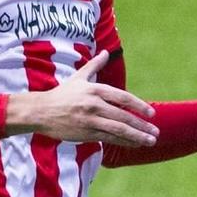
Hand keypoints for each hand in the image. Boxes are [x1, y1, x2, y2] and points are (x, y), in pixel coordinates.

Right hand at [3, 50, 158, 146]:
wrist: (41, 112)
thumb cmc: (61, 94)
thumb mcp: (79, 77)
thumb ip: (95, 65)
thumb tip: (106, 52)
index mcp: (95, 90)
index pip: (123, 98)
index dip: (139, 106)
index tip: (152, 113)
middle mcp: (94, 104)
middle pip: (124, 116)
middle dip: (142, 125)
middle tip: (156, 131)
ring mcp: (90, 120)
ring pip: (118, 129)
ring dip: (137, 136)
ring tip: (151, 140)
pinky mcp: (85, 133)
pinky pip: (109, 138)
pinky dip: (123, 142)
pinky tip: (134, 144)